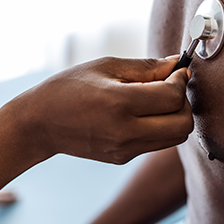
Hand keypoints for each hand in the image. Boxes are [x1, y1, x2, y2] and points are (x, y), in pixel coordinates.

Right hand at [12, 56, 193, 164]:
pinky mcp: (123, 158)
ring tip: (157, 100)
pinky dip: (161, 127)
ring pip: (176, 137)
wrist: (39, 124)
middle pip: (183, 123)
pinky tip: (143, 112)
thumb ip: (147, 67)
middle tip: (170, 86)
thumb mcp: (106, 66)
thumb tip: (178, 64)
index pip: (173, 97)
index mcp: (120, 104)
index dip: (181, 80)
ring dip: (176, 116)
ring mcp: (125, 149)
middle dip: (184, 102)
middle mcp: (126, 131)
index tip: (178, 70)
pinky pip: (158, 143)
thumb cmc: (69, 87)